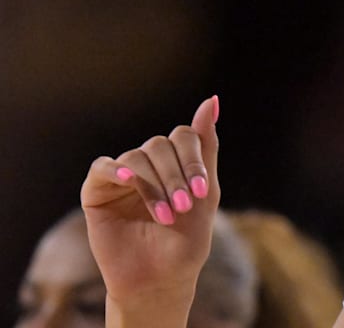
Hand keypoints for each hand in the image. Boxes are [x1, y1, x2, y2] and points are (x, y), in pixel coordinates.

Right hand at [80, 96, 220, 318]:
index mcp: (175, 161)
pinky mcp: (97, 190)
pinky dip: (116, 169)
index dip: (193, 160)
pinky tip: (128, 179)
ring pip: (137, 157)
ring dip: (154, 185)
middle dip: (176, 175)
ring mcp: (121, 175)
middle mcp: (148, 163)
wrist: (160, 277)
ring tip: (165, 215)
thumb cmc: (185, 239)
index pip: (184, 137)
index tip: (202, 192)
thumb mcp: (205, 191)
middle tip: (183, 206)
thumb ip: (206, 146)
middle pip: (161, 145)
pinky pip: (102, 167)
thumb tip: (212, 100)